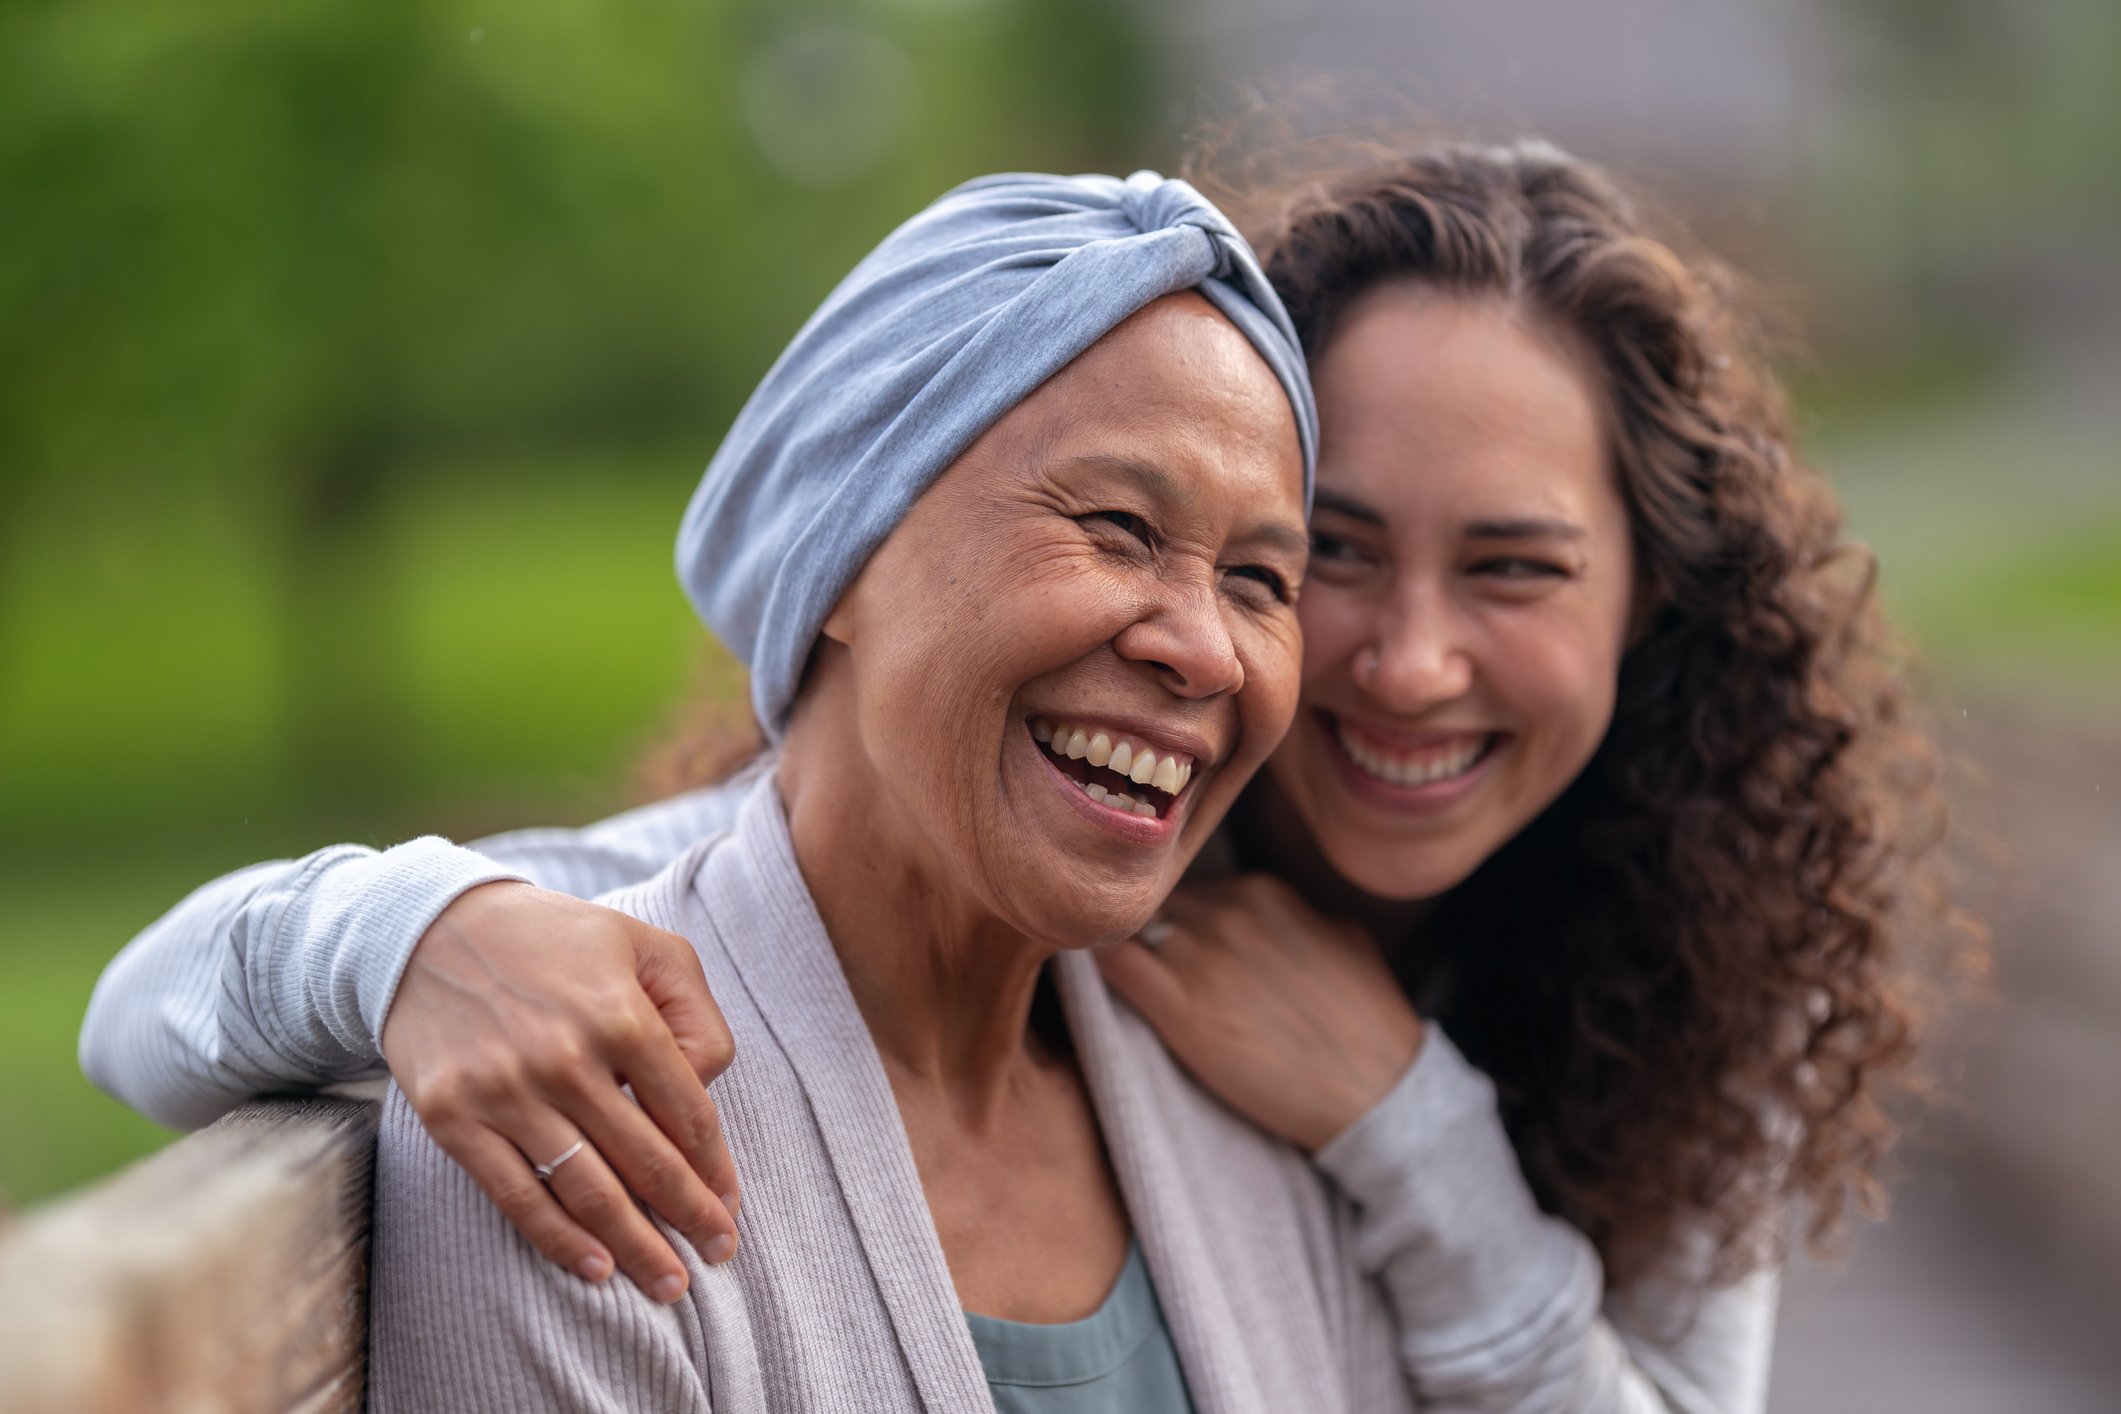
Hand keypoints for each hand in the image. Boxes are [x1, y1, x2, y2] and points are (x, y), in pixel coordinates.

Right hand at [380, 881, 739, 1302]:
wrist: (427, 931)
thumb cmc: (557, 941)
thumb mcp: (645, 945)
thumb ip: (694, 1012)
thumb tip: (705, 1087)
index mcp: (621, 1013)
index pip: (686, 1112)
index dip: (715, 1166)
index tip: (731, 1205)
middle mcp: (565, 1056)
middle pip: (645, 1160)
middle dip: (690, 1216)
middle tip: (719, 1253)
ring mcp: (505, 1091)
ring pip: (587, 1189)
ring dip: (635, 1245)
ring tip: (669, 1283)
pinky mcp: (452, 1117)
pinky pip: (516, 1195)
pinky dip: (559, 1240)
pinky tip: (596, 1268)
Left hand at [1095, 874, 1423, 1152]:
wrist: (1376, 1093)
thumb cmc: (1368, 1020)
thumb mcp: (1341, 936)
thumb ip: (1292, 912)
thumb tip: (1265, 912)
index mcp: (1262, 891)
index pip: (1188, 880)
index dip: (1172, 905)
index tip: (1163, 924)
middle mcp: (1227, 914)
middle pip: (1154, 899)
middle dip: (1143, 920)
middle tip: (1136, 946)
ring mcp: (1200, 959)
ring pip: (1128, 925)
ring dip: (1118, 939)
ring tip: (1115, 959)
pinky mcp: (1180, 1011)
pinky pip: (1114, 964)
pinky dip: (1096, 960)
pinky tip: (1088, 968)